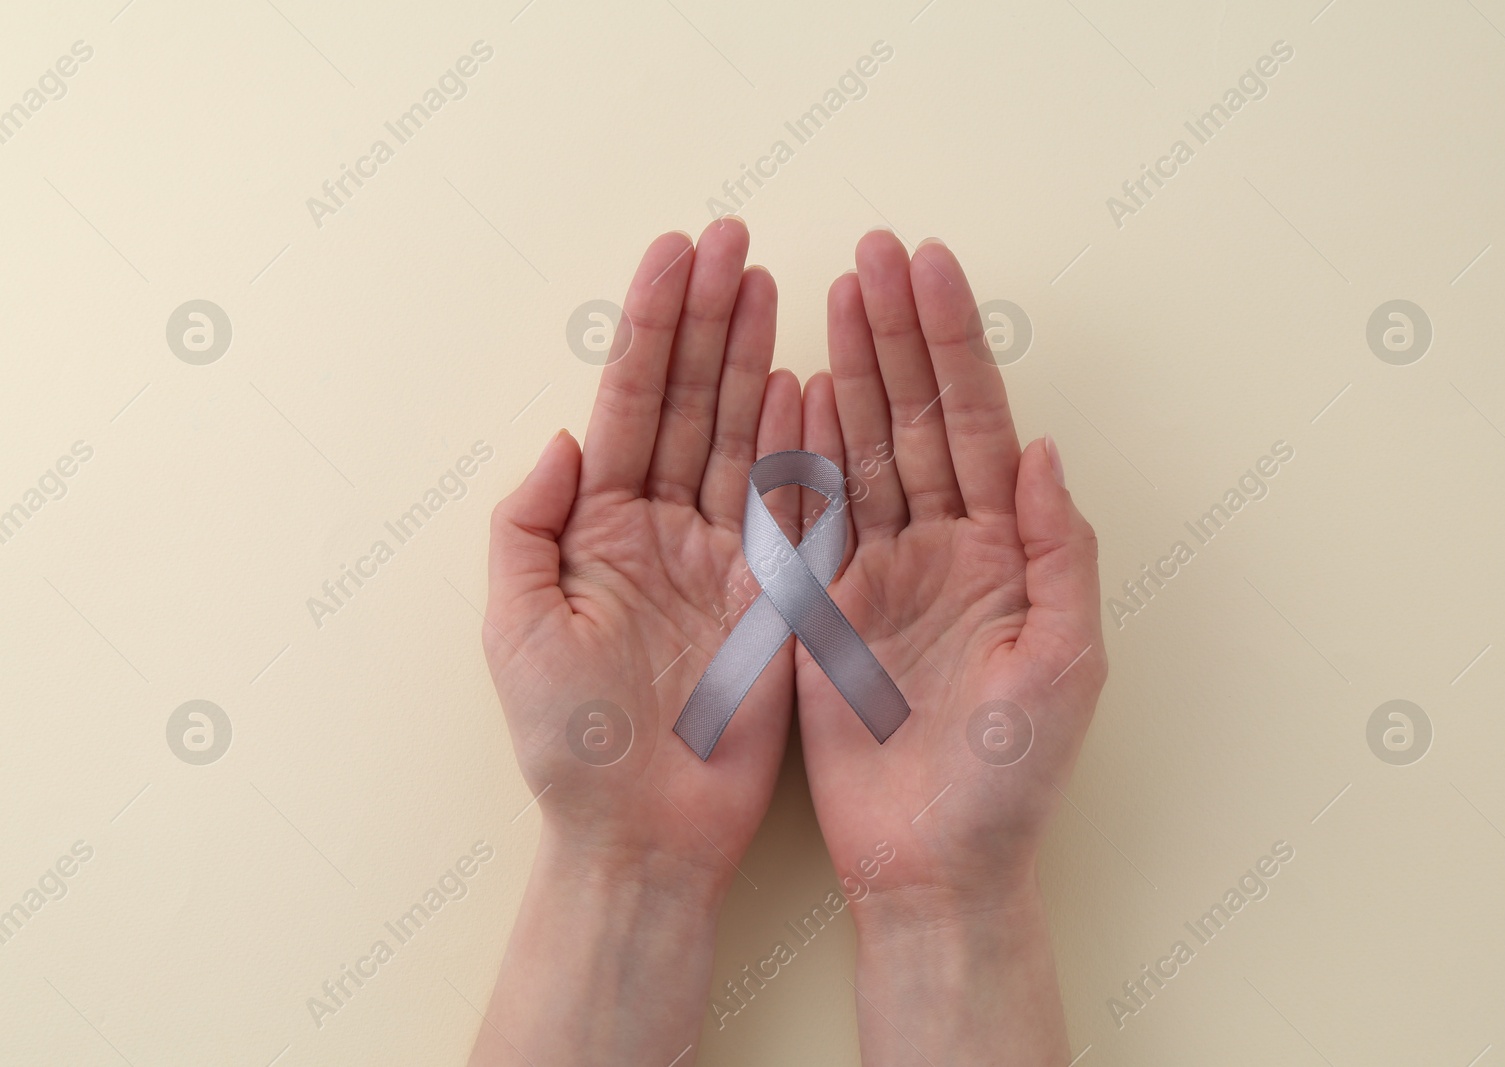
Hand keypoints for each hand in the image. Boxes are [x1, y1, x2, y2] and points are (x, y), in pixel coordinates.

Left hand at [484, 219, 799, 881]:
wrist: (643, 834)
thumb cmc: (568, 743)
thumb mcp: (517, 627)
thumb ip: (530, 524)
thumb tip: (566, 437)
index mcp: (600, 528)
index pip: (631, 404)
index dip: (653, 327)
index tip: (678, 254)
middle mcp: (664, 528)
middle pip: (692, 401)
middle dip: (711, 318)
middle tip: (736, 241)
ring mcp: (725, 556)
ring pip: (743, 436)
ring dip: (757, 358)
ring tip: (774, 284)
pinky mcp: (776, 594)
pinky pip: (793, 504)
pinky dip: (803, 441)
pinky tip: (811, 380)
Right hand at [798, 231, 1106, 1062]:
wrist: (933, 865)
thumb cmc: (1013, 780)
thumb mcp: (1064, 665)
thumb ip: (1058, 554)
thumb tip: (1042, 450)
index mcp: (1004, 551)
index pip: (974, 424)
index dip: (951, 345)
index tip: (927, 268)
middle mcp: (943, 547)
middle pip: (914, 418)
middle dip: (895, 332)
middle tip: (872, 250)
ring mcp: (879, 572)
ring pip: (861, 451)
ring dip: (848, 370)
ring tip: (831, 292)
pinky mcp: (823, 608)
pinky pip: (810, 516)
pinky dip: (801, 451)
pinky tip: (793, 389)